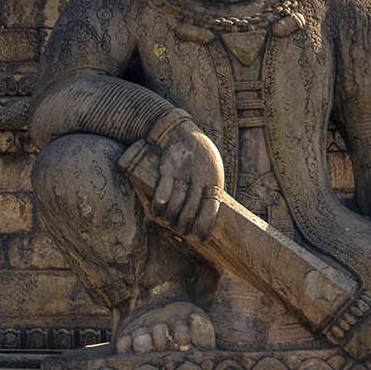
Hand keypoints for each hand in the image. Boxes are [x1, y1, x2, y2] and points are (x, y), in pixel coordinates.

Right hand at [151, 124, 223, 238]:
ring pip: (175, 206)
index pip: (211, 212)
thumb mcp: (212, 169)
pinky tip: (157, 212)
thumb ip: (210, 189)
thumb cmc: (199, 154)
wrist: (179, 131)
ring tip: (168, 223)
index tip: (197, 238)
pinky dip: (158, 207)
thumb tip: (206, 214)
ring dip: (170, 219)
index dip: (203, 228)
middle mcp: (199, 179)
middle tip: (180, 232)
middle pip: (191, 212)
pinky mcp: (166, 170)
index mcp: (213, 181)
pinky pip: (161, 194)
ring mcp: (182, 175)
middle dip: (184, 227)